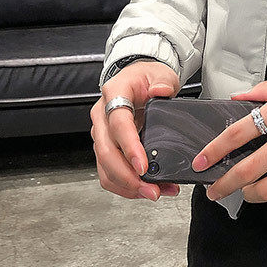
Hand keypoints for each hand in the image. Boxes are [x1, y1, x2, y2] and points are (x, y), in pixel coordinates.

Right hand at [90, 60, 181, 200]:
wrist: (138, 79)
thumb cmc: (147, 77)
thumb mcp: (161, 74)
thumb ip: (163, 82)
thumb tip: (161, 92)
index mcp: (114, 94)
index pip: (118, 124)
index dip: (129, 147)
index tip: (143, 165)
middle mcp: (102, 116)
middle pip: (107, 153)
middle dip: (128, 176)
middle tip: (152, 190)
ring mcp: (102, 133)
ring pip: (105, 168)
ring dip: (127, 186)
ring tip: (154, 193)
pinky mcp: (106, 147)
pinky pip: (109, 172)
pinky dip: (126, 185)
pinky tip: (145, 189)